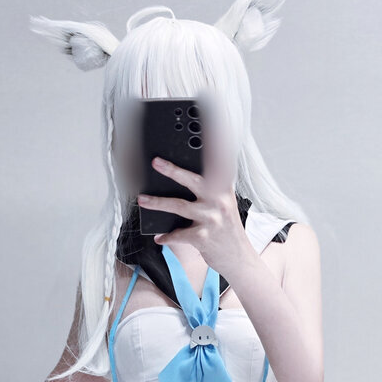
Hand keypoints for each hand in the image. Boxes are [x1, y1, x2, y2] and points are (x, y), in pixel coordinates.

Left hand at [139, 153, 254, 280]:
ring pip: (179, 206)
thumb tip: (186, 173)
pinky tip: (160, 237)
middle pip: (194, 180)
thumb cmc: (228, 229)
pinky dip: (167, 236)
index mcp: (224, 189)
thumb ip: (213, 187)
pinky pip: (178, 234)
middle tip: (156, 162)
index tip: (208, 123)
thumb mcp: (226, 203)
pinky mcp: (203, 237)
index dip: (215, 142)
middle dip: (173, 170)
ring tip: (142, 199)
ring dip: (157, 203)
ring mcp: (212, 218)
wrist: (239, 258)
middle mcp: (219, 200)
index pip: (220, 161)